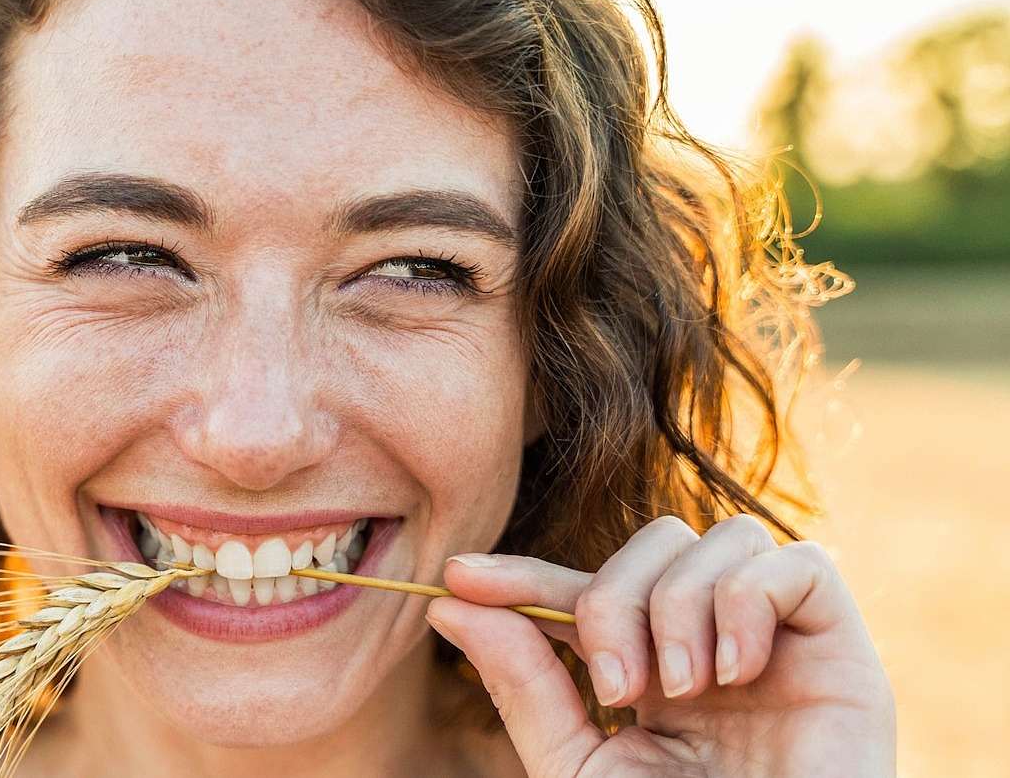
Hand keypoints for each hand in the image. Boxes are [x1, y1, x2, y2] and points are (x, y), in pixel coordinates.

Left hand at [425, 515, 895, 776]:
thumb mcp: (581, 767)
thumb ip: (523, 686)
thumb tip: (450, 605)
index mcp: (653, 670)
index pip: (583, 591)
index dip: (522, 575)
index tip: (458, 579)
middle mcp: (715, 643)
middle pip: (654, 543)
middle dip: (613, 599)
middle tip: (618, 689)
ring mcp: (779, 640)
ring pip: (718, 539)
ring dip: (678, 606)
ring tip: (680, 691)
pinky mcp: (842, 648)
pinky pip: (798, 563)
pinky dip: (749, 603)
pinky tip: (735, 675)